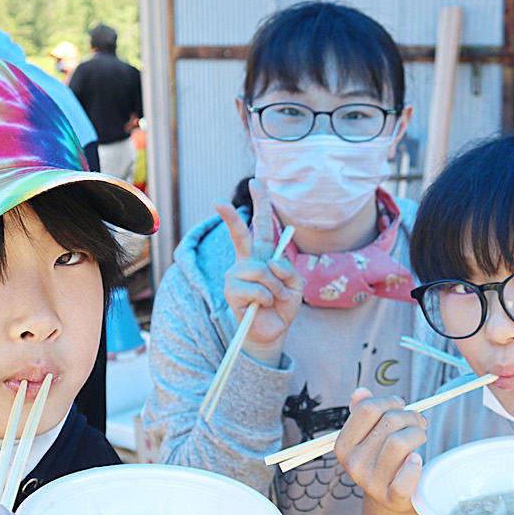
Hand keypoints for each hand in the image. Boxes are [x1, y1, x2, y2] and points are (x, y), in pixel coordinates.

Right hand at [215, 178, 303, 363]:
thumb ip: (288, 269)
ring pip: (261, 270)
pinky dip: (267, 298)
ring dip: (276, 287)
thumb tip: (269, 262)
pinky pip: (257, 289)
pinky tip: (263, 306)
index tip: (257, 182)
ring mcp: (236, 275)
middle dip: (231, 216)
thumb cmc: (283, 305)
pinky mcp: (231, 291)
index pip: (262, 225)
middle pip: (240, 234)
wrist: (273, 331)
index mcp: (263, 255)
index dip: (261, 204)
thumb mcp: (296, 284)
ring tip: (275, 299)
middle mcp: (247, 261)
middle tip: (217, 200)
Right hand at [334, 387, 427, 512]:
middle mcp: (354, 464)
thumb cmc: (382, 460)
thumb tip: (360, 392)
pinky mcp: (391, 497)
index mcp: (344, 445)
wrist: (390, 499)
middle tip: (418, 421)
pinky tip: (416, 460)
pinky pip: (406, 476)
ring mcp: (371, 482)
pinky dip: (415, 466)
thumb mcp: (368, 436)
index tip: (401, 405)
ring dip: (417, 433)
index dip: (389, 401)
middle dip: (410, 416)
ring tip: (420, 436)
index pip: (367, 408)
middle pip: (388, 422)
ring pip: (399, 443)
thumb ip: (362, 413)